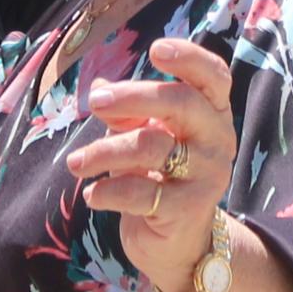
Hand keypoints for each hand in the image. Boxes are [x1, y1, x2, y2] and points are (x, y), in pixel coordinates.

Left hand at [73, 37, 238, 291]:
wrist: (176, 242)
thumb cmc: (158, 175)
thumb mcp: (142, 135)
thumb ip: (126, 112)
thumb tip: (99, 87)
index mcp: (211, 112)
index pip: (213, 75)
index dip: (189, 57)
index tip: (155, 49)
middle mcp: (217, 139)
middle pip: (180, 102)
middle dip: (132, 96)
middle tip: (92, 101)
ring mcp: (208, 174)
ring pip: (152, 147)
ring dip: (104, 152)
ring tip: (75, 163)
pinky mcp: (189, 209)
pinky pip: (142, 192)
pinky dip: (108, 190)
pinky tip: (92, 195)